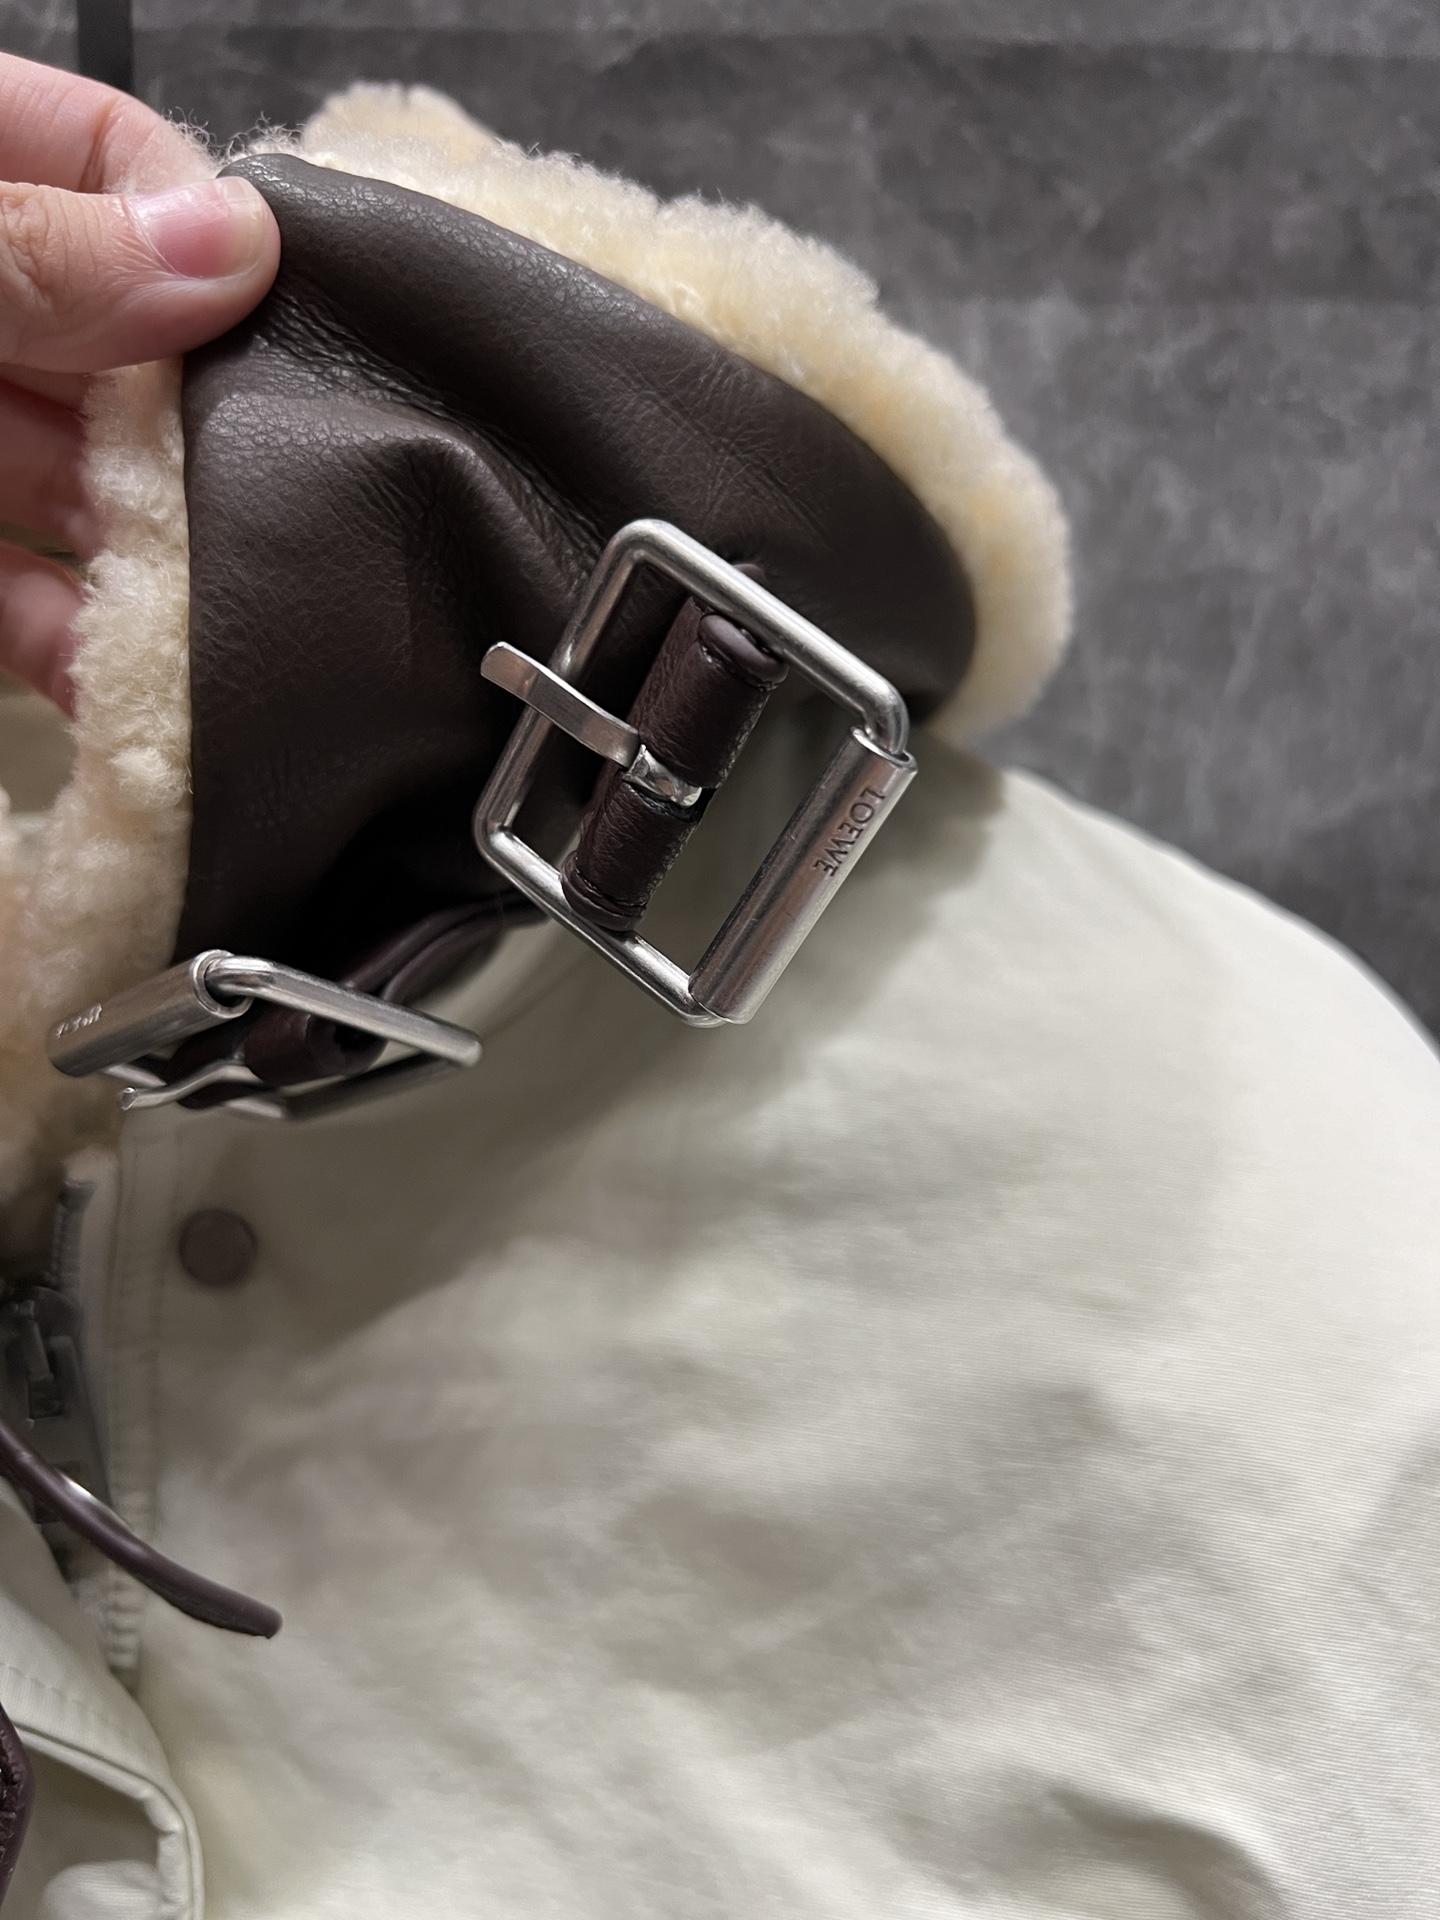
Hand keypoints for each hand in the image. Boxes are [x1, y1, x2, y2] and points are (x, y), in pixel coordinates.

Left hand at [0, 53, 279, 711]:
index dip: (206, 232)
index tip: (280, 320)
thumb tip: (236, 243)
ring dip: (155, 552)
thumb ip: (33, 249)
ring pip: (82, 480)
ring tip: (224, 614)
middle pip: (123, 341)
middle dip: (199, 428)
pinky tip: (129, 680)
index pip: (113, 160)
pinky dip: (72, 640)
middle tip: (277, 496)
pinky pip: (15, 590)